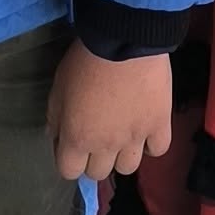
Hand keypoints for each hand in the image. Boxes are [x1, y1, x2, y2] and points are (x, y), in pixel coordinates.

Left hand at [47, 42, 172, 182]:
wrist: (124, 41)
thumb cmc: (85, 62)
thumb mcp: (57, 87)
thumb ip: (55, 118)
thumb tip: (56, 137)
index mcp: (77, 139)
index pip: (69, 171)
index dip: (68, 159)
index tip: (72, 141)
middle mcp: (106, 146)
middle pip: (99, 173)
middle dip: (94, 158)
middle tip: (97, 135)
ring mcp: (135, 138)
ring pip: (128, 168)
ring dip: (122, 155)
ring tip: (123, 134)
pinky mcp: (160, 125)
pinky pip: (158, 149)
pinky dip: (151, 143)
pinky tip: (145, 130)